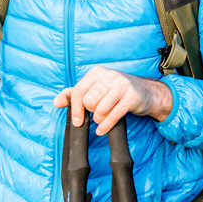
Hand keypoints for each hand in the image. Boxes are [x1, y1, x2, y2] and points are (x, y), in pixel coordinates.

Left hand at [52, 66, 172, 133]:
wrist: (146, 92)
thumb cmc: (116, 91)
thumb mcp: (95, 87)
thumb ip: (74, 93)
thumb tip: (56, 102)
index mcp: (97, 72)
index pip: (78, 91)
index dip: (75, 108)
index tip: (77, 121)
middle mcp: (109, 76)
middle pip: (89, 101)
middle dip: (90, 112)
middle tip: (96, 113)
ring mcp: (122, 86)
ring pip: (100, 109)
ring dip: (99, 119)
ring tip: (101, 119)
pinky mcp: (132, 97)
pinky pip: (113, 116)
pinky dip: (106, 126)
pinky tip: (102, 129)